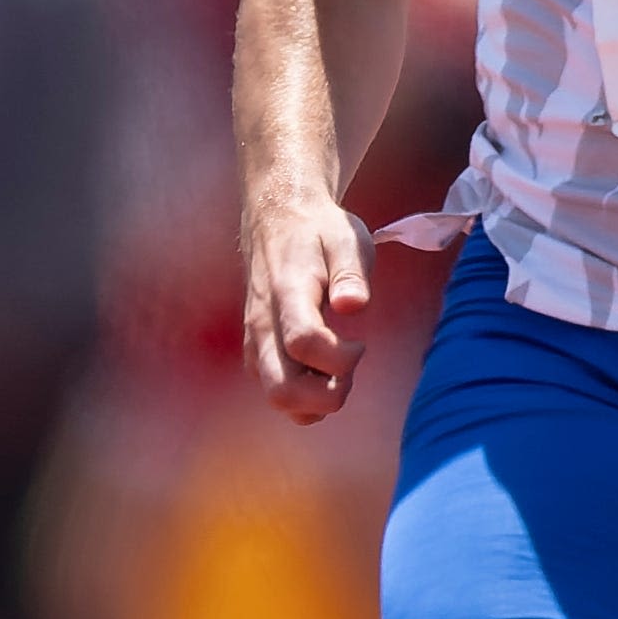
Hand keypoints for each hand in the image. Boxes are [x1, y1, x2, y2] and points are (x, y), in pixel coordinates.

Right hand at [239, 179, 378, 421]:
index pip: (303, 342)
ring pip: (277, 397)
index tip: (361, 341)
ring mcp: (256, 341)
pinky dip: (305, 396)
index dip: (341, 356)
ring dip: (317, 399)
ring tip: (339, 369)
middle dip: (328, 394)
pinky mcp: (256, 351)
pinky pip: (274, 391)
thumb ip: (351, 273)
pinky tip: (324, 370)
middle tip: (350, 367)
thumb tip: (354, 306)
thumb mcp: (346, 238)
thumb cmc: (319, 232)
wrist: (276, 220)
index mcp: (287, 292)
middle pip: (283, 389)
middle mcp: (263, 323)